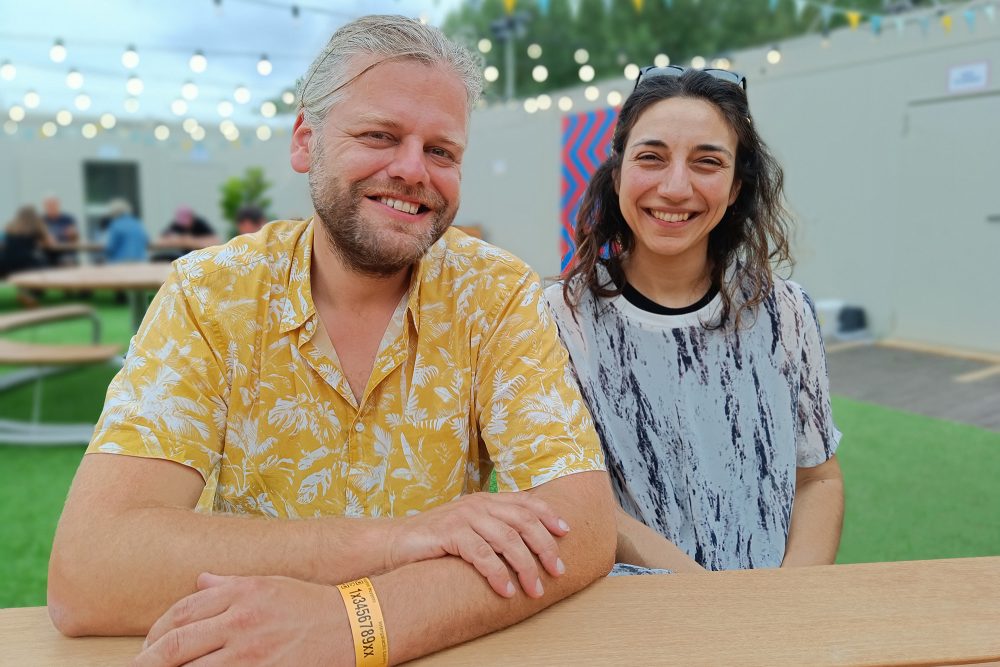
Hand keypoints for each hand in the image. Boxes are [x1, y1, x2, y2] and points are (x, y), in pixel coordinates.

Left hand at [133, 573, 349, 666]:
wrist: (355, 626)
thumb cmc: (312, 605)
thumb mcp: (270, 584)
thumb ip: (230, 584)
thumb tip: (200, 582)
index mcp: (240, 594)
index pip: (181, 613)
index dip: (155, 633)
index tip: (147, 648)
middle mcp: (241, 621)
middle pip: (175, 646)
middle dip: (148, 662)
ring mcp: (250, 653)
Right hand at [386, 491, 569, 599]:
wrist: (396, 543)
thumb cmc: (437, 540)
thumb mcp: (470, 528)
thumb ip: (495, 529)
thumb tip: (529, 546)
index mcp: (486, 500)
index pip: (526, 503)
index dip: (549, 515)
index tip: (566, 533)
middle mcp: (478, 504)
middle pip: (523, 522)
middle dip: (545, 547)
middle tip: (558, 571)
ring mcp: (464, 517)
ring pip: (507, 539)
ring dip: (525, 567)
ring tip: (534, 590)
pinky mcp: (449, 533)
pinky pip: (482, 554)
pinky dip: (498, 574)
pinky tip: (506, 590)